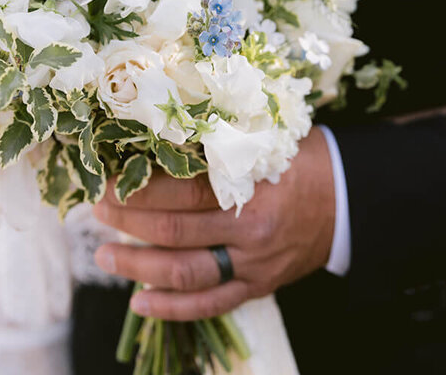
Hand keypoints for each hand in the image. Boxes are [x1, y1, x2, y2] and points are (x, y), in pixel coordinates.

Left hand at [92, 127, 335, 321]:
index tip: (107, 182)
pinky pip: (210, 304)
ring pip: (186, 273)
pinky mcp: (257, 286)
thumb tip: (154, 136)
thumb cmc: (298, 159)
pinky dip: (171, 308)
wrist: (347, 200)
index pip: (183, 191)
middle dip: (128, 223)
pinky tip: (139, 302)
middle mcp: (250, 230)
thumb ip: (216, 143)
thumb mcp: (262, 139)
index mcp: (251, 186)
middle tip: (97, 212)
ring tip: (105, 255)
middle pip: (176, 232)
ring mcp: (253, 264)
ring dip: (138, 266)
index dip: (139, 190)